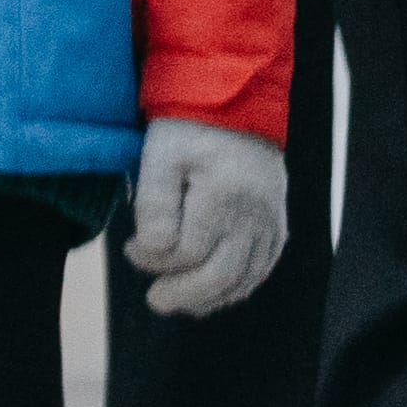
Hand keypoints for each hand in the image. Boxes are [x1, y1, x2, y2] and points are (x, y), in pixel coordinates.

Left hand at [122, 119, 292, 317]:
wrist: (236, 105)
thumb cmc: (189, 129)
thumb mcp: (160, 156)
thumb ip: (154, 204)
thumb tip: (152, 250)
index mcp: (223, 196)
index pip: (188, 252)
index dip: (155, 260)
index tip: (130, 249)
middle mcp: (254, 215)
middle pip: (221, 274)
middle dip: (183, 294)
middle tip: (155, 300)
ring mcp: (270, 222)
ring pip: (245, 278)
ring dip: (211, 297)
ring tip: (179, 302)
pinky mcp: (277, 224)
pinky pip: (262, 268)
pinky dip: (238, 287)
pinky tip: (214, 294)